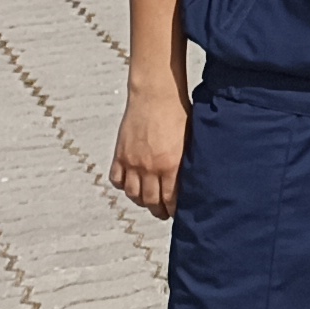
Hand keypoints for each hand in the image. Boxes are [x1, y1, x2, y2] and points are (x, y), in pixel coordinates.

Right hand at [110, 77, 188, 219]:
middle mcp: (149, 168)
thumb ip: (187, 161)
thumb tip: (192, 179)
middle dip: (158, 210)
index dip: (174, 209)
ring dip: (141, 202)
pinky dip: (123, 186)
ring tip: (148, 203)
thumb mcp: (190, 139)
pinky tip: (131, 186)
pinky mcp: (120, 155)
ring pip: (133, 194)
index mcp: (171, 165)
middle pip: (151, 201)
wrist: (155, 95)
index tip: (177, 213)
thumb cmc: (179, 112)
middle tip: (163, 213)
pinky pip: (118, 180)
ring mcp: (132, 163)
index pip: (171, 199)